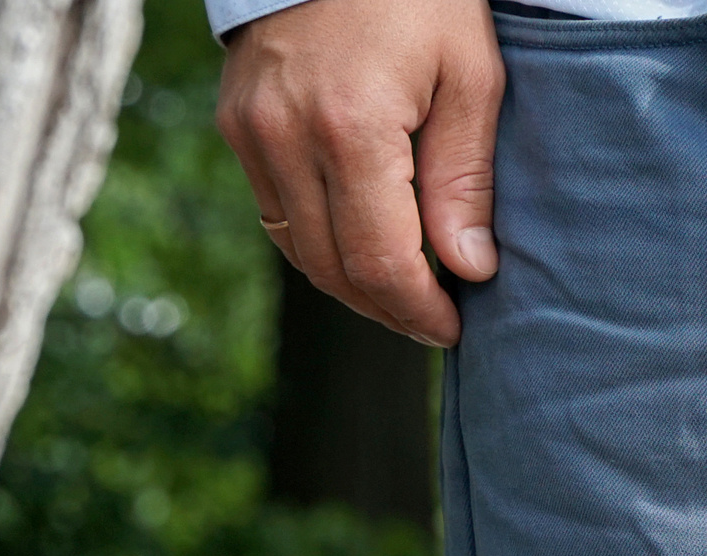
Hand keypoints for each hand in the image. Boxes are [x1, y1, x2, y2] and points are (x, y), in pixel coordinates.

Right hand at [217, 0, 504, 347]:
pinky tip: (364, 248)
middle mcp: (284, 136)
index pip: (381, 262)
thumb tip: (470, 269)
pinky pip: (277, 213)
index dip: (420, 310)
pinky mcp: (236, 125)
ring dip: (352, 286)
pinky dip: (321, 244)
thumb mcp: (469, 75)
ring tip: (406, 296)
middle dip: (389, 309)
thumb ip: (465, 179)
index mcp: (349, 128)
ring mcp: (250, 132)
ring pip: (298, 250)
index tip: (455, 329)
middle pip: (333, 270)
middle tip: (436, 324)